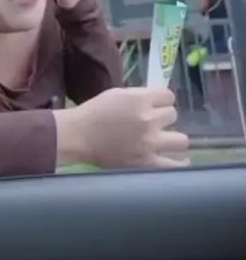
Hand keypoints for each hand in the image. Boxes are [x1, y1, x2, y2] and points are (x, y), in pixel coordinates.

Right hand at [53, 86, 189, 169]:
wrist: (78, 136)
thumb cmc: (94, 113)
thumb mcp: (118, 94)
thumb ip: (140, 97)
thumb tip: (158, 102)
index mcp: (140, 99)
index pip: (169, 96)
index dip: (162, 101)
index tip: (156, 106)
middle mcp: (148, 119)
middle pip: (173, 115)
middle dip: (163, 118)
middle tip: (153, 124)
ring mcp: (149, 142)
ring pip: (181, 139)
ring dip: (172, 138)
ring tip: (164, 141)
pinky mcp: (146, 162)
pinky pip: (174, 165)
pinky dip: (179, 163)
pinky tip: (181, 161)